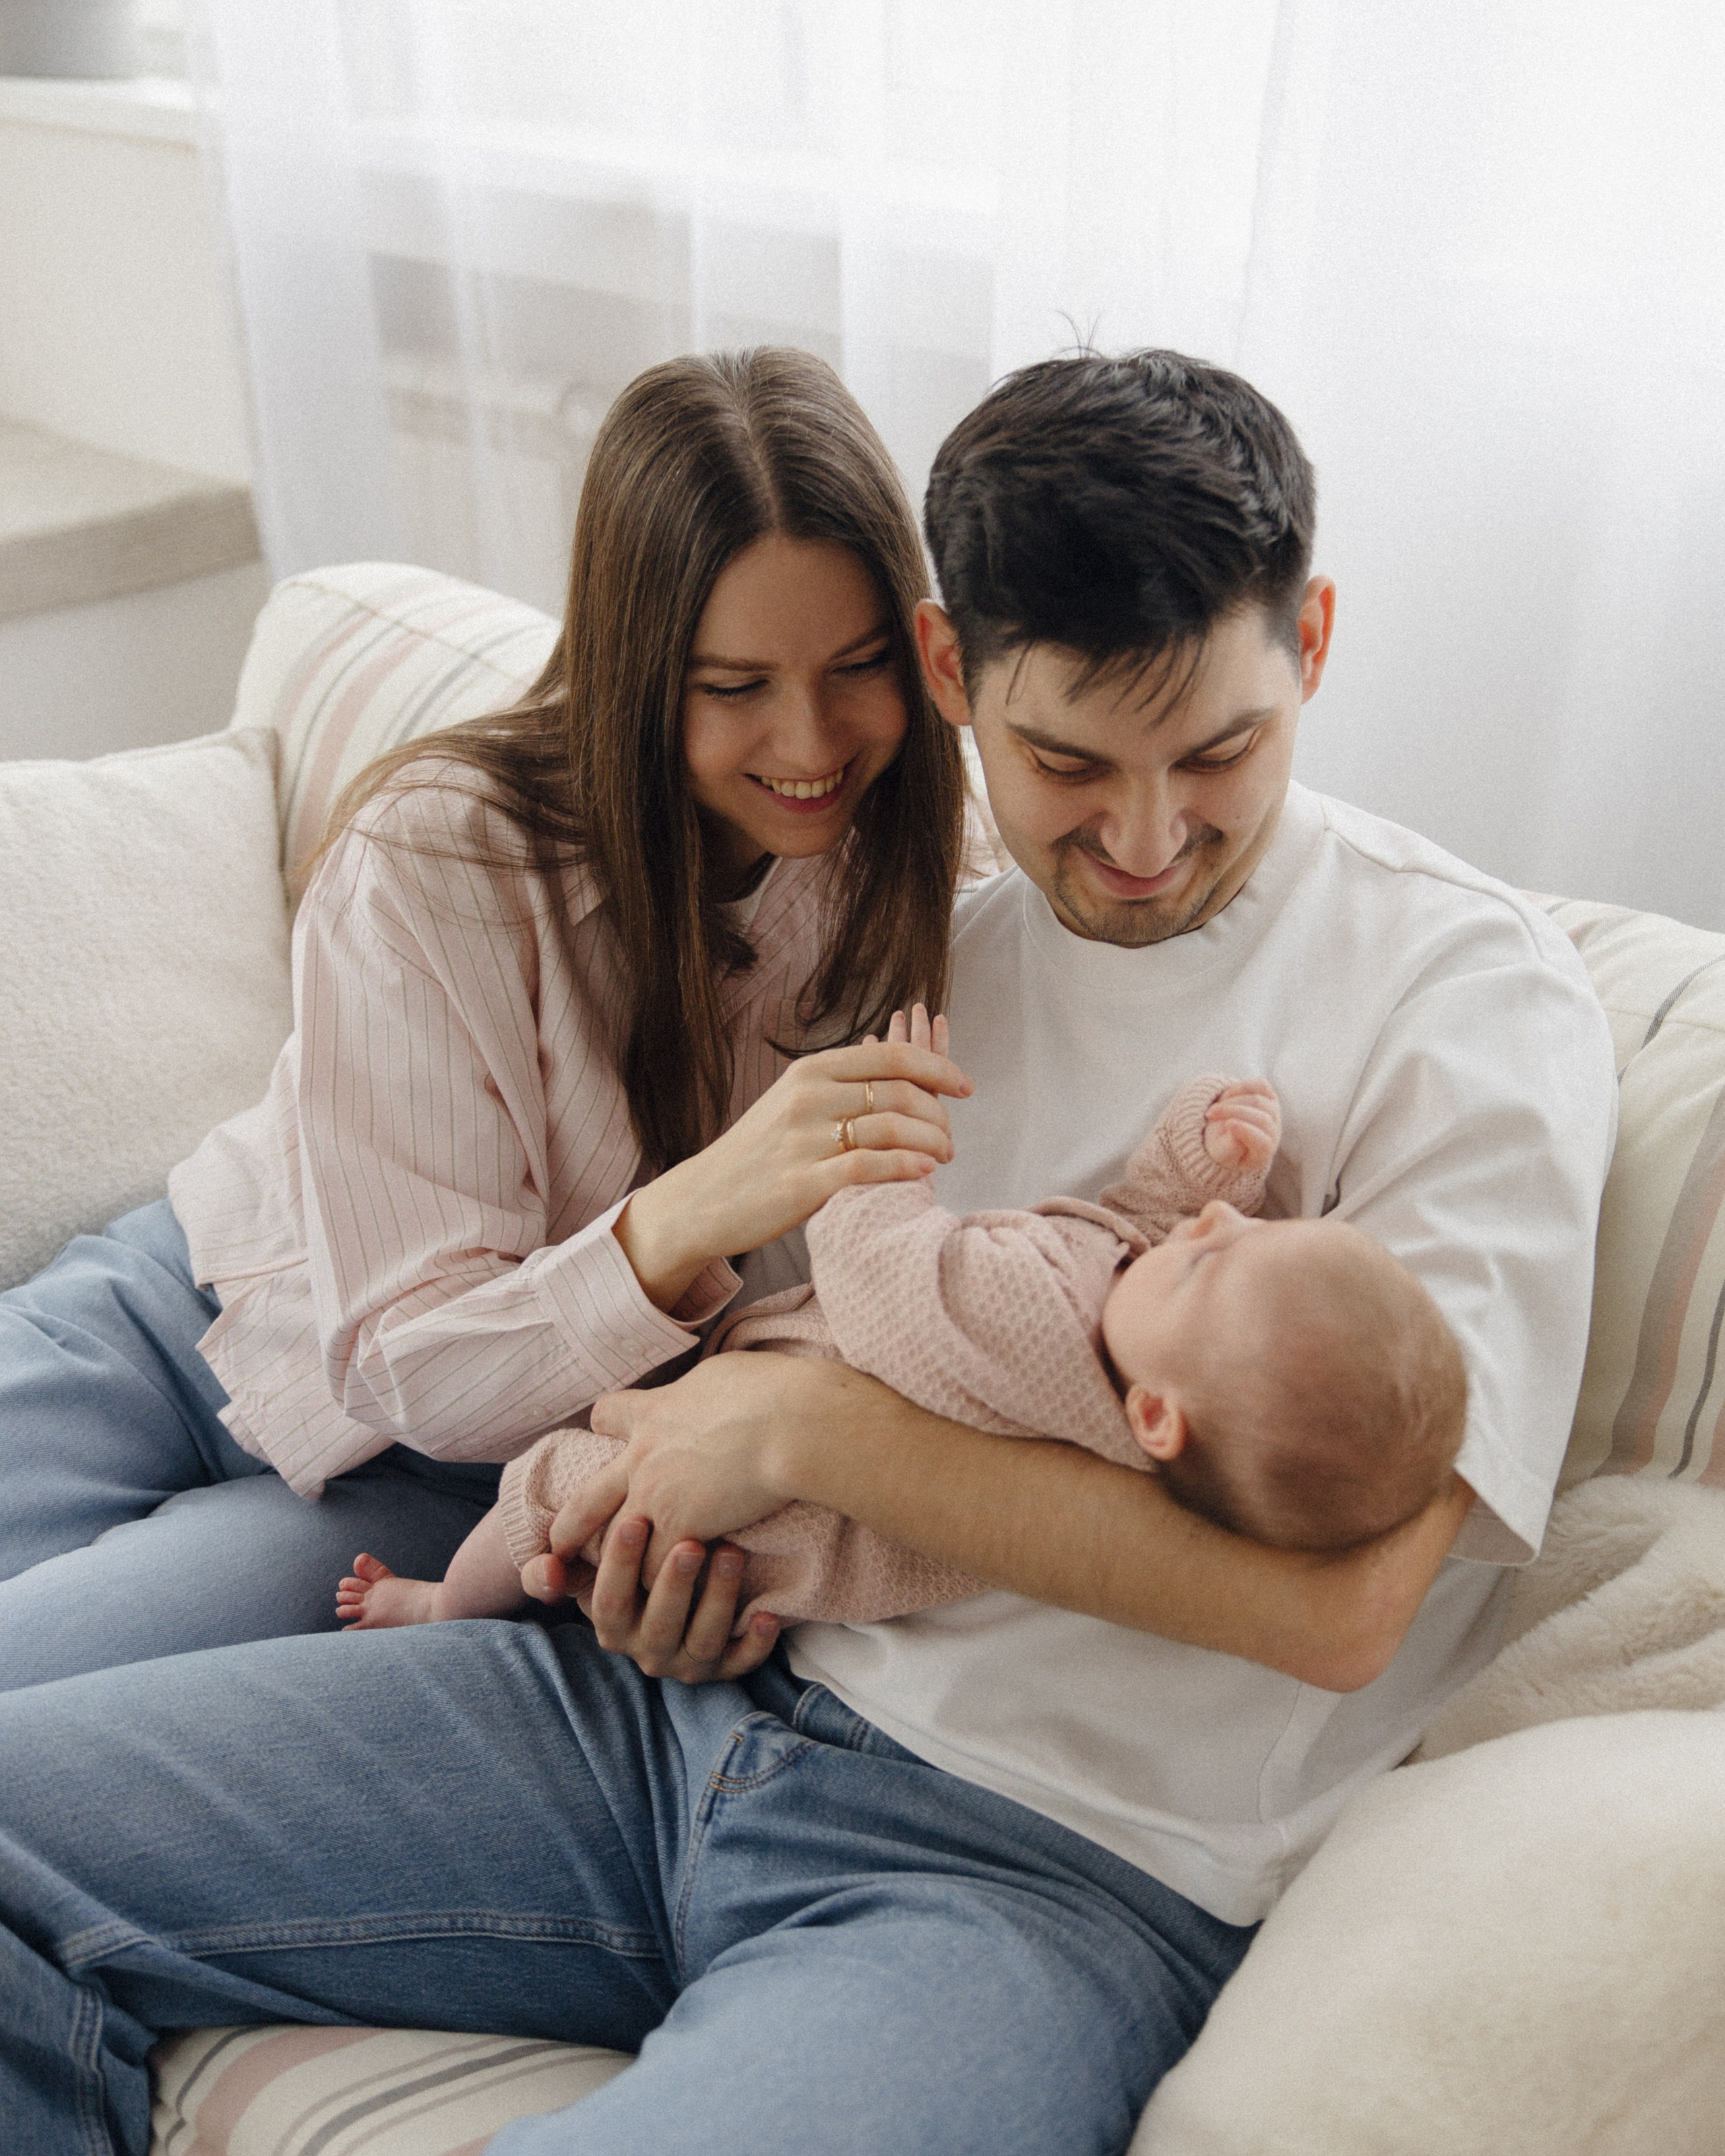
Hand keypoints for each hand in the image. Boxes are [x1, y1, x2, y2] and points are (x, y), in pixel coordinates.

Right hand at [526, 1514, 780, 1682]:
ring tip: (733, 1553)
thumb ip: (553, 1571)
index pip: (610, 1601)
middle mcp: (647, 1651)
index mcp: (612, 1627)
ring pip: (703, 1639)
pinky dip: (756, 1644)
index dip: (619, 1565)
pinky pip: (741, 1664)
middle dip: (674, 1583)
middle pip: (660, 1622)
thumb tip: (547, 1570)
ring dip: (719, 1599)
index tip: (633, 1520)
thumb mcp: (587, 1573)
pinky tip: (770, 1615)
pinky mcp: (723, 1669)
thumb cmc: (625, 1575)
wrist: (662, 1604)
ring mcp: (687, 1662)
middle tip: (691, 1542)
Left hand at [530, 1351, 810, 1586]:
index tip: (609, 1434)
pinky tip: (674, 1593)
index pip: (606, 1415)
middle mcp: (642, 1457)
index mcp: (652, 1413)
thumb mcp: (719, 1372)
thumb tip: (704, 1392)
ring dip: (626, 1566)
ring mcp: (656, 1496)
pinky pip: (654, 1568)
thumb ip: (696, 1393)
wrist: (792, 1424)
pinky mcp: (682, 1527)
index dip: (607, 1426)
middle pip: (587, 1500)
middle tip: (561, 1547)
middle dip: (571, 1528)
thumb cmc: (770, 1389)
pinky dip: (664, 1582)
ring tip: (626, 1587)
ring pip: (619, 1546)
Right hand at [613, 1005, 971, 1310]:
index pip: (891, 1056)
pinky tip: (924, 1171)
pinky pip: (868, 1167)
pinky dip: (904, 1166)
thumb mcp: (794, 1101)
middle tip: (951, 1137)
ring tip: (942, 1157)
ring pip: (890, 1128)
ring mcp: (803, 1140)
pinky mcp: (802, 1183)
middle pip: (898, 1092)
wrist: (703, 1200)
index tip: (964, 1086)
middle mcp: (807, 1097)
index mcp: (810, 1071)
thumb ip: (841, 1084)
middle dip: (938, 1114)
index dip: (938, 1068)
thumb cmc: (759, 1153)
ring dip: (930, 1142)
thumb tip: (896, 1065)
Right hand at [1203, 1078, 1280, 1170]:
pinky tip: (1227, 1095)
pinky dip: (1242, 1088)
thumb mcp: (1220, 1152)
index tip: (1228, 1124)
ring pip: (1258, 1101)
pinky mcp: (1268, 1095)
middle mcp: (1273, 1132)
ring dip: (1232, 1102)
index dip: (1248, 1133)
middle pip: (1261, 1119)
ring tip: (1215, 1109)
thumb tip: (1234, 1127)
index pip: (1263, 1144)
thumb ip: (1228, 1147)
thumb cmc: (1221, 1145)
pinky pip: (1260, 1085)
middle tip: (1210, 1115)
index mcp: (1263, 1152)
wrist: (1222, 1129)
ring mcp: (1273, 1112)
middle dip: (1233, 1113)